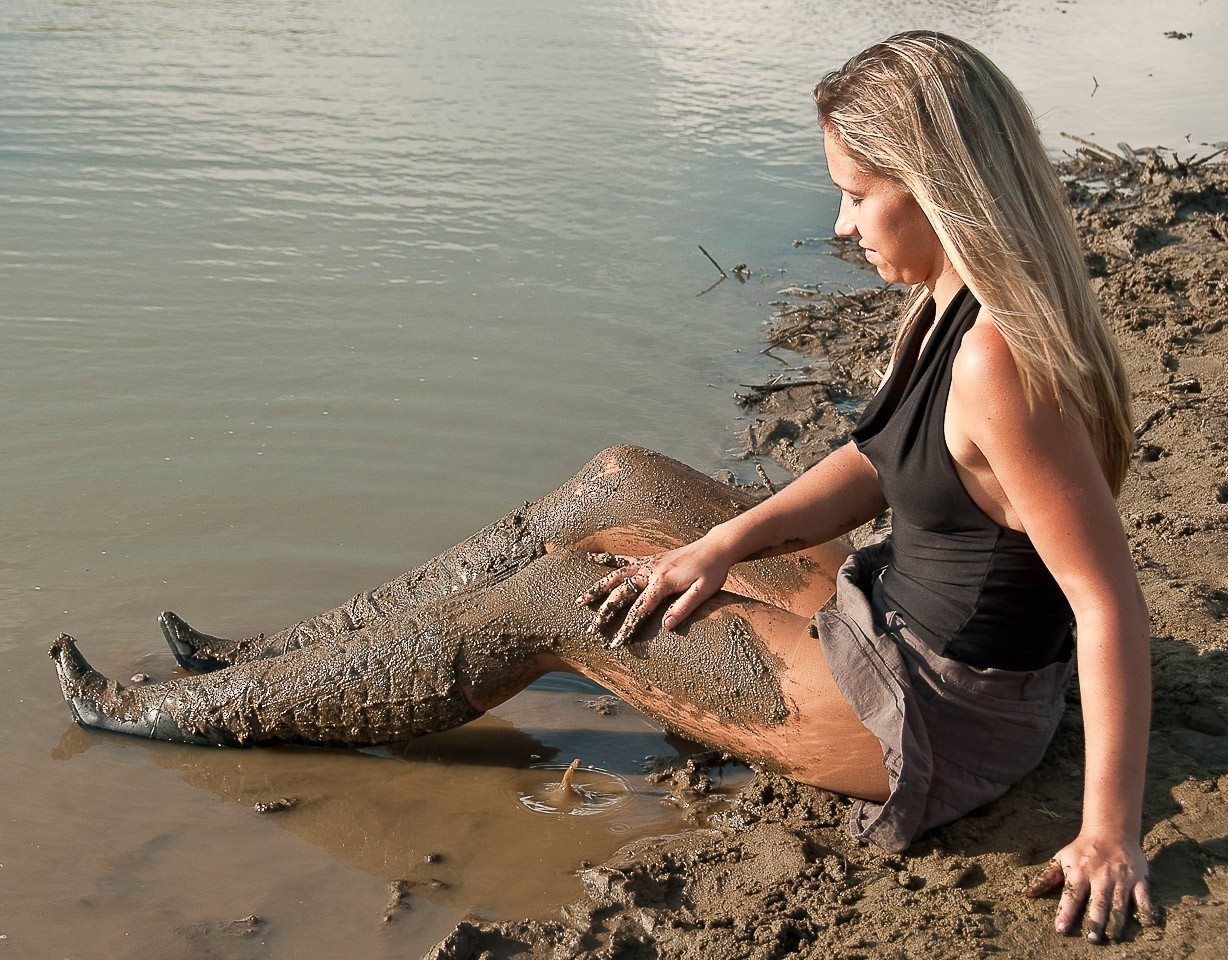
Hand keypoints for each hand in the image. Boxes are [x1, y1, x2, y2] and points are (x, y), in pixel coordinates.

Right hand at [575, 537, 735, 646]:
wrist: (716, 547)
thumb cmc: (713, 572)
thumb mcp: (704, 591)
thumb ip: (684, 608)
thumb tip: (667, 626)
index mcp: (664, 582)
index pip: (640, 609)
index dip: (626, 628)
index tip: (616, 643)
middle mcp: (651, 571)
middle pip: (622, 594)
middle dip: (605, 613)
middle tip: (591, 630)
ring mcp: (648, 563)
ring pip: (616, 576)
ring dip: (597, 589)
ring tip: (580, 601)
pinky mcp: (650, 559)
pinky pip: (624, 559)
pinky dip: (607, 560)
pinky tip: (593, 559)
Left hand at [1024, 831, 1158, 942]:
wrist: (1111, 830)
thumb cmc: (1082, 850)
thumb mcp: (1062, 858)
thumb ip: (1046, 877)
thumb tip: (1028, 894)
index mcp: (1079, 873)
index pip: (1071, 896)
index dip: (1065, 913)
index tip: (1061, 929)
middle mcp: (1100, 876)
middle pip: (1097, 903)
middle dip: (1094, 922)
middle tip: (1092, 940)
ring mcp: (1121, 878)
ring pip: (1119, 904)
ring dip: (1116, 922)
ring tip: (1112, 937)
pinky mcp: (1138, 878)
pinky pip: (1144, 897)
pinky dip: (1146, 910)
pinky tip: (1147, 923)